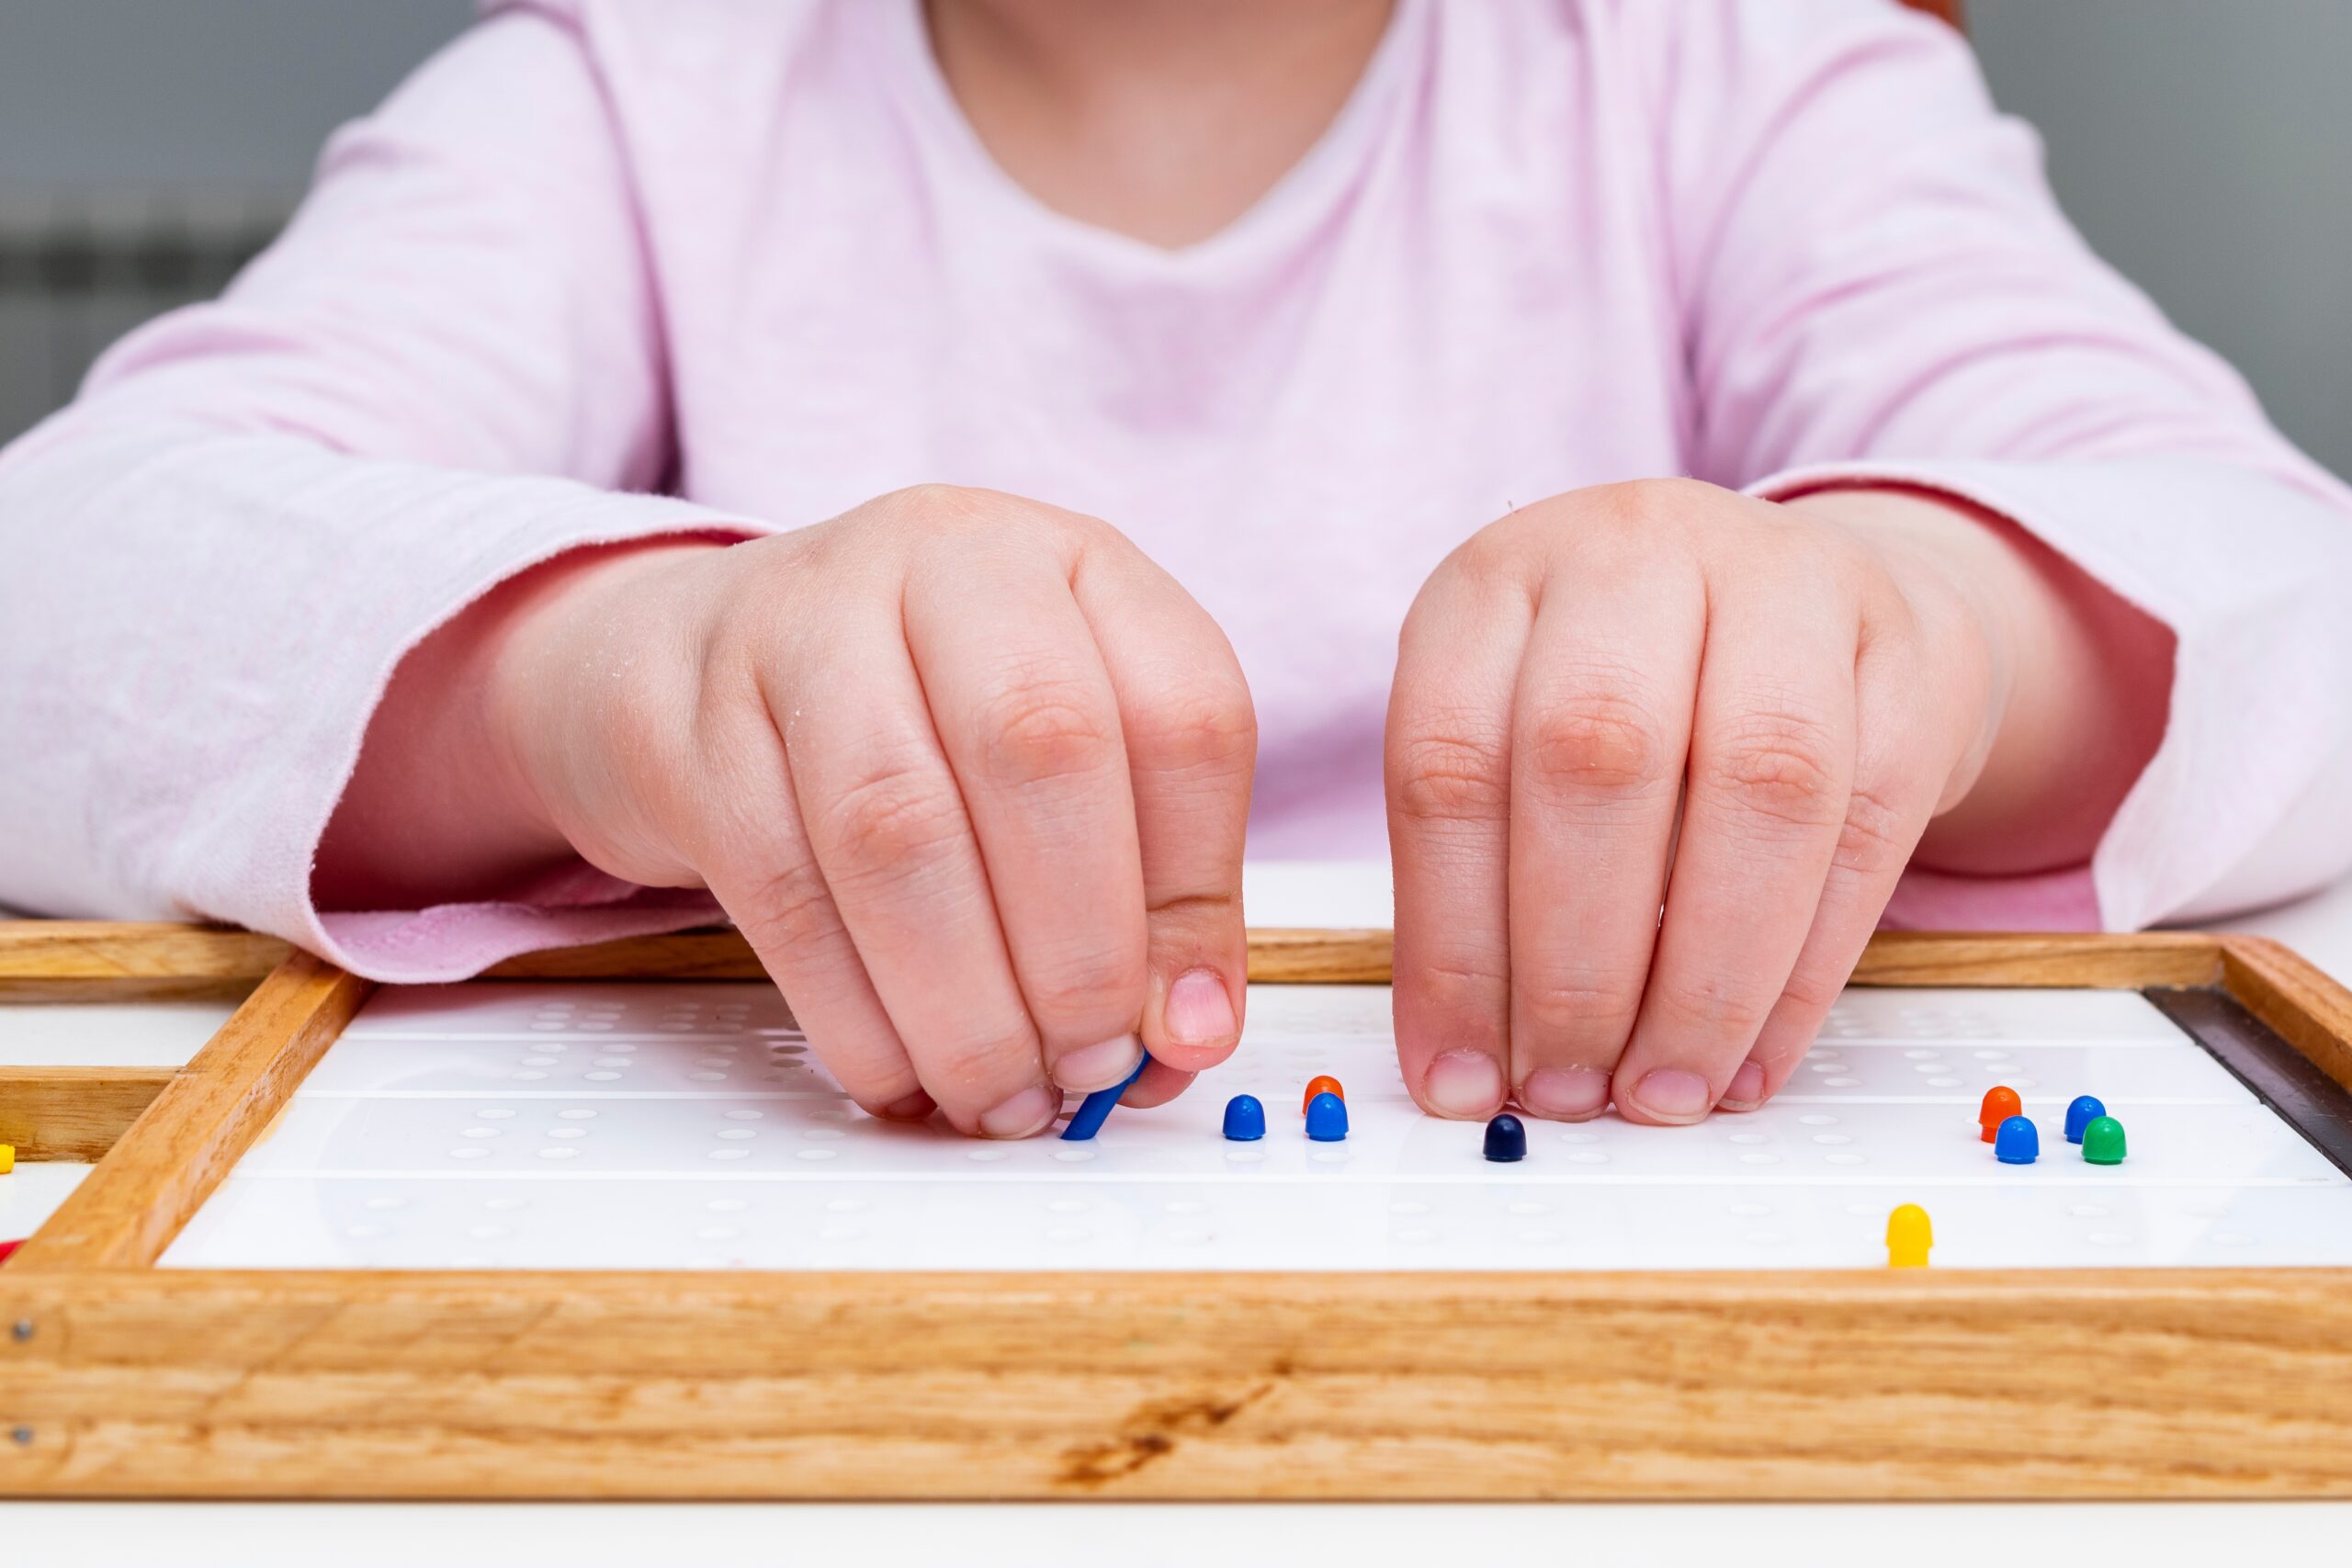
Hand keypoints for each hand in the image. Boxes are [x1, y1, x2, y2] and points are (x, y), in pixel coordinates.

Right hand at [326, 486, 1256, 1135]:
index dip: (1197, 891)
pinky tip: (897, 1073)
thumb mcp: (1062, 762)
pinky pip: (781, 885)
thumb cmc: (913, 713)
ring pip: (900, 827)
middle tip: (1090, 1070)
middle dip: (1080, 949)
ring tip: (1000, 1095)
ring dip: (965, 1003)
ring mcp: (803, 624)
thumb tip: (1185, 1033)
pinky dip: (853, 1011)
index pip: (1182, 711)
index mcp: (1075, 566)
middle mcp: (945, 562)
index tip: (1184, 1024)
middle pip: (1042, 745)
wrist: (695, 655)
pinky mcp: (692, 718)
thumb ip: (1142, 886)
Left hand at [1385, 478, 2086, 1125]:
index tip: (1458, 1073)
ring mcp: (1783, 580)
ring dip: (1704, 977)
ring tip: (1665, 1091)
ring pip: (1757, 782)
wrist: (1803, 601)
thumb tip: (1468, 1065)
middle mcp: (1633, 552)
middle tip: (1567, 1090)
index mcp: (1497, 582)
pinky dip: (1806, 968)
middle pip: (1597, 757)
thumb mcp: (1512, 741)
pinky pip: (1866, 821)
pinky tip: (1754, 1058)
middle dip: (1576, 963)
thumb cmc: (1631, 693)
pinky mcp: (1905, 648)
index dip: (1450, 944)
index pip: (1449, 763)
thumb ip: (1485, 877)